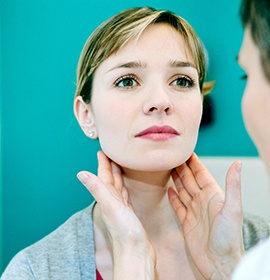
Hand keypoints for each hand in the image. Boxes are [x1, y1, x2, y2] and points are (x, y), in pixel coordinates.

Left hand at [77, 151, 155, 278]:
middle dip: (110, 166)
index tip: (102, 151)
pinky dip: (124, 187)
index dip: (103, 163)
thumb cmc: (125, 232)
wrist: (136, 252)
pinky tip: (125, 186)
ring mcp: (120, 208)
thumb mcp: (111, 206)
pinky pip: (125, 195)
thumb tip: (80, 173)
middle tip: (111, 153)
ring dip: (117, 175)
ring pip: (118, 186)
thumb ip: (97, 189)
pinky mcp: (129, 213)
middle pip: (110, 179)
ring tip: (119, 164)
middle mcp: (112, 201)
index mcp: (108, 198)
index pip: (103, 176)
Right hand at [168, 153, 243, 278]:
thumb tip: (237, 163)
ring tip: (168, 169)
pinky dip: (173, 197)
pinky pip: (177, 206)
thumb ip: (233, 185)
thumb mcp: (232, 209)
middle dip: (181, 168)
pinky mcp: (186, 222)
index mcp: (213, 195)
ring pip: (182, 190)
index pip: (201, 174)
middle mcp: (202, 201)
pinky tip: (169, 190)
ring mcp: (194, 211)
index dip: (194, 162)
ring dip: (176, 179)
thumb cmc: (229, 237)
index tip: (186, 151)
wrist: (219, 262)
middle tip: (172, 156)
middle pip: (189, 180)